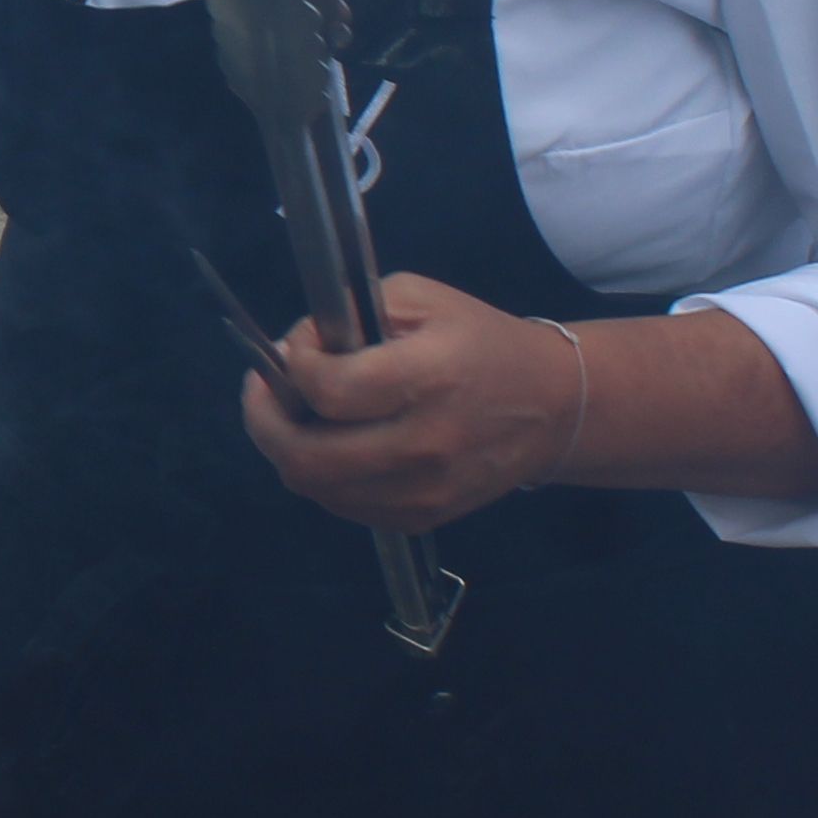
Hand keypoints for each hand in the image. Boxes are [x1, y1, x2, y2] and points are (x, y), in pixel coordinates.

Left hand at [240, 272, 583, 535]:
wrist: (554, 406)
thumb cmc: (483, 343)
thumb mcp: (422, 300)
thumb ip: (353, 313)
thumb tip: (296, 348)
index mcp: (428, 379)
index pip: (328, 391)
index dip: (294, 368)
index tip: (297, 349)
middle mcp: (424, 444)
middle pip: (306, 458)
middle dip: (264, 421)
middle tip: (263, 392)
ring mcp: (423, 491)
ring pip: (316, 488)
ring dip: (289, 451)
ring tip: (296, 416)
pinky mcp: (423, 517)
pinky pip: (345, 506)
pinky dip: (323, 477)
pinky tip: (332, 444)